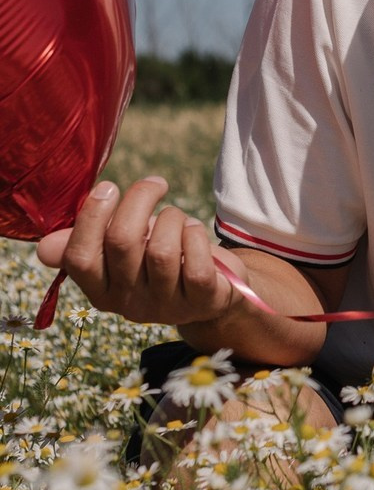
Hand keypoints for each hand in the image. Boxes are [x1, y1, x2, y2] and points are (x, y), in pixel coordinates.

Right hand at [36, 176, 244, 326]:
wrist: (213, 288)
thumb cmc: (158, 258)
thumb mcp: (123, 251)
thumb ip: (88, 243)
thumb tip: (44, 247)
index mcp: (101, 290)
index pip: (80, 258)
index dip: (91, 217)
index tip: (109, 187)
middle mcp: (129, 303)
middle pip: (122, 241)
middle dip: (140, 200)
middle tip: (155, 184)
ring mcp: (166, 306)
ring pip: (161, 249)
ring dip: (173, 218)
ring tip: (178, 218)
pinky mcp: (202, 301)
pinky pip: (196, 264)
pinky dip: (196, 236)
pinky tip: (194, 233)